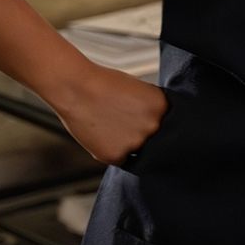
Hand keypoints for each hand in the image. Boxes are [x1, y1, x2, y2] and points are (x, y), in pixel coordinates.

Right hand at [49, 62, 168, 165]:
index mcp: (163, 108)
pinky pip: (119, 159)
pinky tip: (101, 134)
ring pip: (136, 151)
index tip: (142, 123)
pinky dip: (111, 151)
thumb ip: (153, 110)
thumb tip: (161, 126)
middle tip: (122, 123)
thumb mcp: (141, 91)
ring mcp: (135, 142)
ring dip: (126, 144)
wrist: (77, 87)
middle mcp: (153, 126)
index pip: (167, 127)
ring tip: (109, 125)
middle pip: (153, 141)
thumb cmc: (105, 85)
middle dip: (141, 135)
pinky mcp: (116, 155)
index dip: (154, 126)